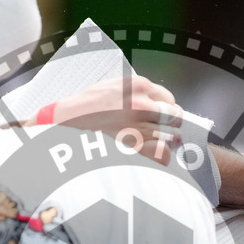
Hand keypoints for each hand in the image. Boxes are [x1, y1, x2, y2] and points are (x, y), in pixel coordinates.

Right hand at [40, 76, 183, 165]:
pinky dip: (163, 157)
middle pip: (175, 117)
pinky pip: (163, 154)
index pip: (170, 98)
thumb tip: (158, 104)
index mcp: (138, 86)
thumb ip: (138, 92)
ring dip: (169, 142)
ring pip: (172, 137)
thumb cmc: (88, 106)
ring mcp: (139, 126)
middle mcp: (142, 104)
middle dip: (171, 125)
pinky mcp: (135, 147)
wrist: (68, 122)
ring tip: (161, 143)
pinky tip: (156, 155)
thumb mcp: (115, 86)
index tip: (162, 116)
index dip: (167, 109)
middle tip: (165, 131)